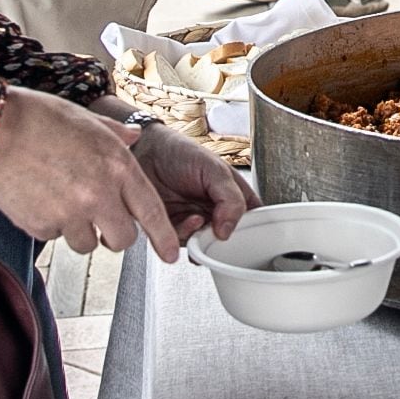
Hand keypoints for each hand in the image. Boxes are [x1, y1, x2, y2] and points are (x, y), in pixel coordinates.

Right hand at [0, 83, 200, 260]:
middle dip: (116, 235)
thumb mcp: (88, 119)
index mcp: (118, 166)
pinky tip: (40, 198)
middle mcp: (99, 194)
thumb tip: (134, 138)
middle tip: (102, 221)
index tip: (171, 254)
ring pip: (88, 244)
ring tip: (62, 200)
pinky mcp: (41, 227)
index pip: (152, 212)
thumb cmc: (39, 118)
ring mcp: (70, 214)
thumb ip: (116, 136)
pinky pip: (56, 237)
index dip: (164, 238)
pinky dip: (51, 225)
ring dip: (81, 231)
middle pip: (123, 239)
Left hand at [128, 118, 251, 242]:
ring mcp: (196, 221)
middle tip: (222, 234)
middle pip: (232, 238)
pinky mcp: (175, 228)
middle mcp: (217, 211)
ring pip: (208, 246)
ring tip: (201, 221)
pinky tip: (188, 221)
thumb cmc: (180, 152)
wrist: (144, 152)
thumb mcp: (215, 169)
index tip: (248, 234)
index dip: (255, 230)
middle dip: (227, 242)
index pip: (255, 219)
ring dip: (205, 239)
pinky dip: (187, 235)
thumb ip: (231, 198)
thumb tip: (230, 230)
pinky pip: (185, 243)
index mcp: (234, 195)